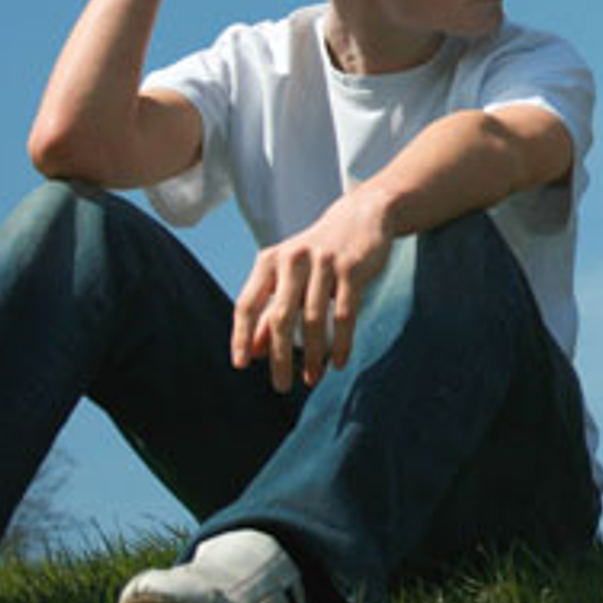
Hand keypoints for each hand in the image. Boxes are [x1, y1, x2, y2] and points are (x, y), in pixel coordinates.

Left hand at [232, 190, 390, 391]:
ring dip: (312, 355)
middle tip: (281, 385)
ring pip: (313, 319)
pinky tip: (339, 362)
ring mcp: (323, 263)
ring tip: (312, 378)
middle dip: (279, 357)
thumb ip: (269, 309)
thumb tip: (252, 352)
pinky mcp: (351, 268)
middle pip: (280, 316)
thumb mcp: (289, 275)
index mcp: (270, 261)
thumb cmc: (318, 254)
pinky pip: (344, 313)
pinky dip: (341, 342)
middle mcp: (292, 260)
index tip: (241, 364)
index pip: (246, 303)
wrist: (361, 216)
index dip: (241, 336)